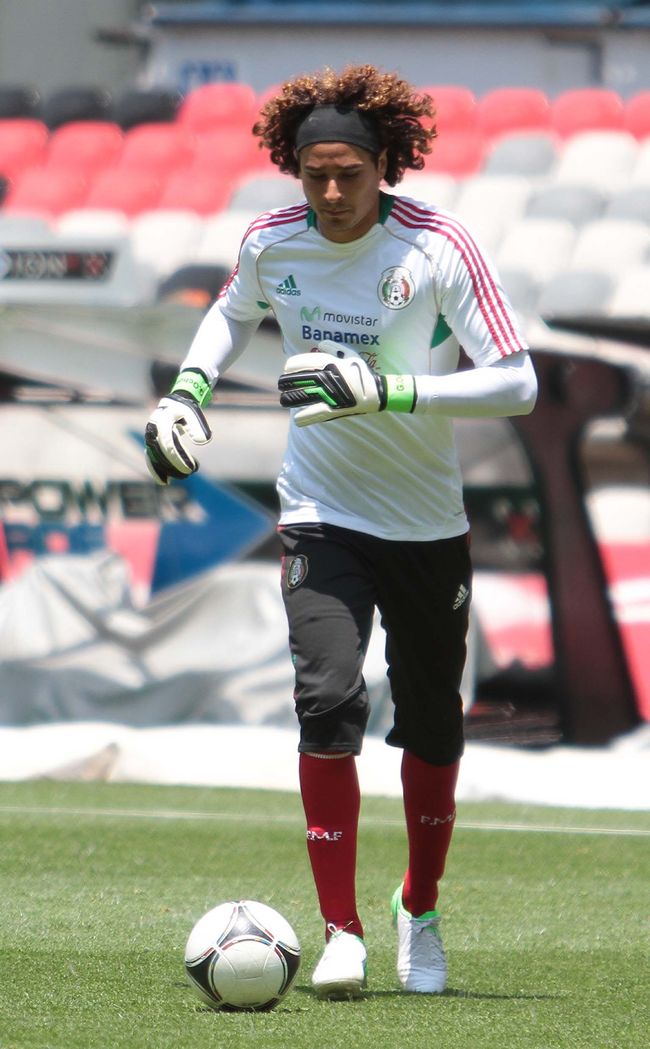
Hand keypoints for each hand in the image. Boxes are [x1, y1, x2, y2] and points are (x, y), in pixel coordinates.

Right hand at [144, 381, 211, 484]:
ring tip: (183, 477)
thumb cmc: (185, 409)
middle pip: (162, 454)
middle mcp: (152, 431)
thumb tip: (202, 441)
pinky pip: (151, 459)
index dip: (179, 459)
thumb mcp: (193, 413)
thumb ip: (198, 425)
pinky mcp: (151, 445)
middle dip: (175, 466)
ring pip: (155, 459)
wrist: (172, 405)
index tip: (191, 468)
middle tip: (189, 473)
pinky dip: (156, 471)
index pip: (169, 445)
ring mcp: (150, 439)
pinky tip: (165, 482)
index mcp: (162, 422)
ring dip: (167, 470)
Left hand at [278, 350, 416, 425]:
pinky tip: (296, 419)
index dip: (292, 365)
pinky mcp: (334, 409)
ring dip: (290, 398)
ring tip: (284, 400)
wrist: (377, 393)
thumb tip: (320, 344)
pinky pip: (315, 413)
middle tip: (281, 384)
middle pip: (298, 378)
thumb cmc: (363, 373)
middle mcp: (328, 377)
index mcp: (331, 363)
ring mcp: (330, 394)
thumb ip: (334, 348)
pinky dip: (304, 417)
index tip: (286, 368)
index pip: (304, 362)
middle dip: (287, 381)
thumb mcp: (351, 355)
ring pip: (303, 396)